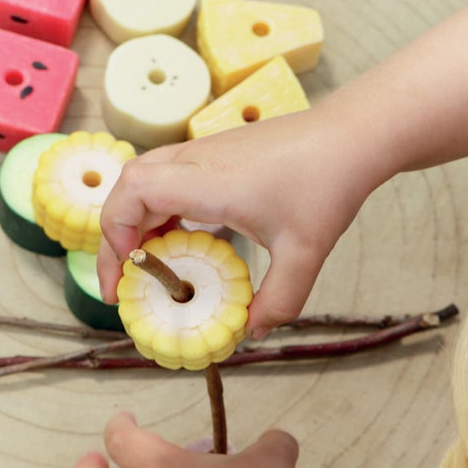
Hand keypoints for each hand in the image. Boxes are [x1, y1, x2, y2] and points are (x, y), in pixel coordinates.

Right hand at [94, 109, 364, 334]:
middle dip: (117, 235)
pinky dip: (161, 209)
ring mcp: (204, 152)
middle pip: (128, 185)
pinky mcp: (216, 153)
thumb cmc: (326, 183)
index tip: (131, 270)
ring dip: (138, 220)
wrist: (351, 135)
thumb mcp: (305, 253)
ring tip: (150, 264)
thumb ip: (279, 299)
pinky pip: (169, 177)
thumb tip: (251, 332)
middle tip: (125, 282)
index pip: (134, 191)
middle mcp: (197, 162)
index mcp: (208, 182)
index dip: (116, 229)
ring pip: (146, 178)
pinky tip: (183, 238)